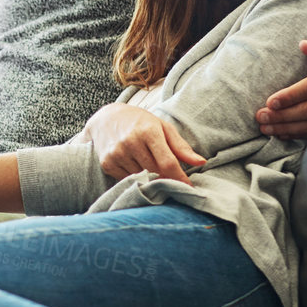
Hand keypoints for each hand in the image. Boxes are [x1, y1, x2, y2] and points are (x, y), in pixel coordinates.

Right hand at [79, 103, 206, 182]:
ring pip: (142, 178)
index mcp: (148, 131)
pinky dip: (135, 177)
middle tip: (170, 177)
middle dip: (166, 177)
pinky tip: (134, 165)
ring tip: (149, 167)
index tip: (189, 187)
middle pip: (156, 172)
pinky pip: (127, 179)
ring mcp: (117, 153)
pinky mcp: (107, 163)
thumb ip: (181, 147)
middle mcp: (131, 142)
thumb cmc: (140, 122)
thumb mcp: (163, 128)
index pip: (168, 163)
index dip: (180, 178)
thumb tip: (201, 162)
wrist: (106, 118)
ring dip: (149, 177)